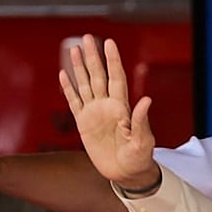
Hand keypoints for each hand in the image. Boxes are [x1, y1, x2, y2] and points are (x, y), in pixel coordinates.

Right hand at [60, 35, 158, 188]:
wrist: (126, 173)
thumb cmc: (138, 158)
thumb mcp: (143, 141)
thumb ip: (141, 121)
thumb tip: (147, 100)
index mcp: (122, 107)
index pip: (116, 78)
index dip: (112, 61)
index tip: (109, 43)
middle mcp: (107, 106)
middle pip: (98, 76)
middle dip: (93, 57)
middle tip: (87, 38)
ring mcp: (95, 113)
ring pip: (85, 84)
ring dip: (79, 67)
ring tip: (73, 49)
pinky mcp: (83, 124)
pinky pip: (74, 102)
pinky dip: (68, 89)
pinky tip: (64, 74)